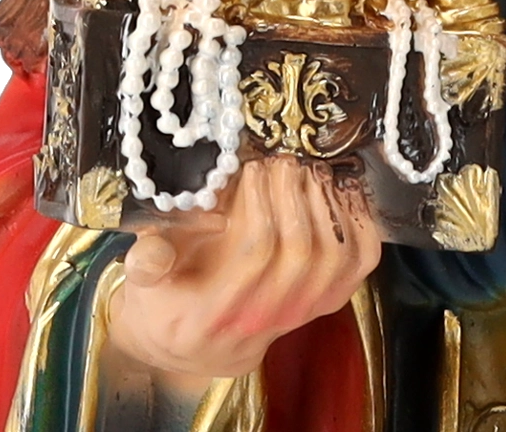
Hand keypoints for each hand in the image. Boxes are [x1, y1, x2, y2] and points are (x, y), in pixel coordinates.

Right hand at [106, 158, 380, 383]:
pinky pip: (359, 266)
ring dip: (326, 204)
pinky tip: (343, 192)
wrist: (192, 343)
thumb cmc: (167, 295)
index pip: (256, 253)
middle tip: (283, 161)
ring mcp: (296, 318)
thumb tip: (159, 235)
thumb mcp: (144, 278)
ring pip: (334, 258)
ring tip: (307, 171)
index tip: (253, 168)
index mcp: (210, 317)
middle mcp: (259, 324)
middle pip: (301, 251)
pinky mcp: (322, 306)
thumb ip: (147, 258)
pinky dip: (361, 224)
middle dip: (295, 194)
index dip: (261, 201)